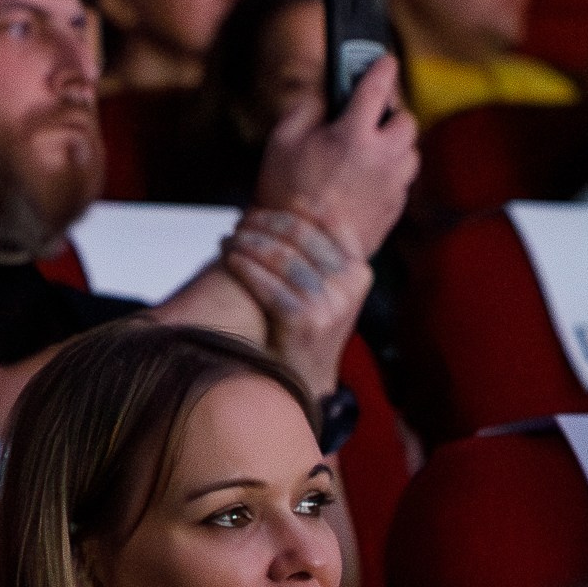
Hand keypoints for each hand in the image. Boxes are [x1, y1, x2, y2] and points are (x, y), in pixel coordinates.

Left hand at [219, 210, 370, 398]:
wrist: (305, 379)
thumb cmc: (307, 325)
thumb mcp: (328, 288)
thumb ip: (316, 254)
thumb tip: (287, 207)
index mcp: (359, 270)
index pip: (327, 223)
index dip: (291, 210)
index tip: (263, 207)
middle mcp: (349, 284)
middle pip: (298, 236)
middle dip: (263, 224)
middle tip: (239, 223)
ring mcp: (329, 304)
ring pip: (280, 258)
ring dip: (248, 243)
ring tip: (228, 239)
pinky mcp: (305, 321)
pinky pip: (267, 285)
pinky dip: (245, 268)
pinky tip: (230, 259)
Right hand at [254, 55, 418, 258]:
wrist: (300, 248)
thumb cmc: (285, 195)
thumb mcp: (281, 141)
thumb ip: (307, 109)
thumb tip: (326, 98)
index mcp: (353, 134)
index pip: (377, 86)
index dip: (381, 66)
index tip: (384, 60)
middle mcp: (382, 156)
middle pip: (406, 120)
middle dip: (390, 115)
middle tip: (370, 119)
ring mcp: (393, 184)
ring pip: (410, 152)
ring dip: (394, 146)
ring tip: (369, 153)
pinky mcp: (396, 208)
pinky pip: (402, 181)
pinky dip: (390, 175)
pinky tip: (365, 180)